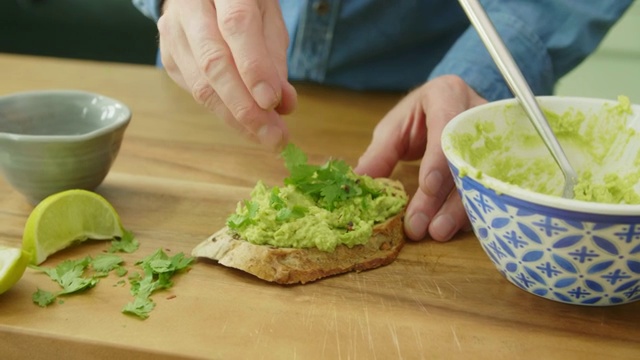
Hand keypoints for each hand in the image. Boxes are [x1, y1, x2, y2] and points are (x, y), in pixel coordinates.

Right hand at [157, 0, 296, 149]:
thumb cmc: (242, 3)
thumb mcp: (268, 16)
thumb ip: (274, 56)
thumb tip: (283, 104)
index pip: (236, 26)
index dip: (254, 68)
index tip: (272, 103)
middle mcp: (189, 6)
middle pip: (214, 63)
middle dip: (246, 107)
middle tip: (274, 135)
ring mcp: (172, 32)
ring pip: (202, 84)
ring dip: (236, 118)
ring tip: (266, 135)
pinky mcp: (168, 55)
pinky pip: (196, 90)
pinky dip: (223, 111)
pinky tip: (245, 121)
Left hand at [355, 75, 486, 241]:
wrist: (448, 107)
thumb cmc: (418, 116)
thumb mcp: (395, 128)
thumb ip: (380, 153)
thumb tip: (359, 181)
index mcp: (447, 94)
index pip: (447, 126)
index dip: (439, 158)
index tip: (428, 187)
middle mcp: (476, 112)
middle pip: (465, 158)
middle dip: (445, 197)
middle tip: (427, 227)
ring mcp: (495, 135)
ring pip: (482, 176)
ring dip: (460, 209)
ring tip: (438, 231)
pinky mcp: (500, 157)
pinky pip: (490, 186)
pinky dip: (471, 209)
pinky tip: (455, 226)